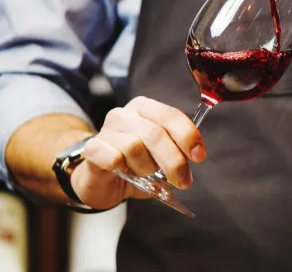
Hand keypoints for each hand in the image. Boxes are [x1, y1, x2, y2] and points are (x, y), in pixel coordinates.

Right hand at [70, 97, 205, 209]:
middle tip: (182, 180)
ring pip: (135, 146)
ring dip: (147, 167)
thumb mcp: (161, 157)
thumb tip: (194, 155)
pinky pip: (113, 157)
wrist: (101, 182)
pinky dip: (124, 169)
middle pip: (156, 133)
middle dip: (174, 161)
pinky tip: (123, 172)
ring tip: (146, 174)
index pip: (170, 115)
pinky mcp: (92, 149)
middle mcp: (124, 115)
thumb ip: (177, 151)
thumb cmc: (134, 166)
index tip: (199, 156)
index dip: (188, 136)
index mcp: (145, 109)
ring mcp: (106, 130)